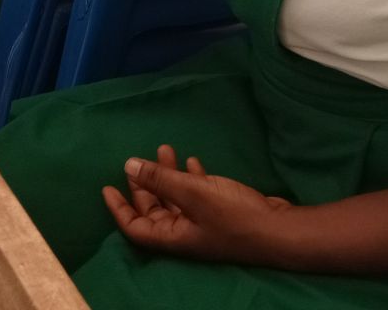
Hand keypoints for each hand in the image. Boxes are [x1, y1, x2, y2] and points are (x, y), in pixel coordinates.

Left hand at [102, 145, 296, 267]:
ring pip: (176, 199)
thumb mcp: (192, 193)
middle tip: (138, 160)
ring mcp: (203, 224)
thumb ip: (159, 179)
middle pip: (154, 211)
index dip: (118, 208)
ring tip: (166, 149)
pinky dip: (191, 178)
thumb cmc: (232, 215)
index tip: (107, 187)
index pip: (135, 228)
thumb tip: (128, 165)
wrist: (280, 229)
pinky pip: (197, 195)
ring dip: (168, 175)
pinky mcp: (221, 213)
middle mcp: (184, 233)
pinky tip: (192, 161)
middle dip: (145, 184)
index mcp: (173, 237)